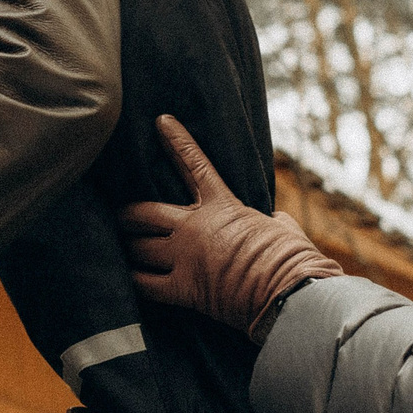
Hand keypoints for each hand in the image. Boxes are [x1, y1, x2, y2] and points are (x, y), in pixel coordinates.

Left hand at [123, 115, 339, 341]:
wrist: (290, 290)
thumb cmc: (293, 258)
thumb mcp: (283, 228)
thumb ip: (270, 221)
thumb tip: (275, 221)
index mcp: (223, 205)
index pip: (194, 164)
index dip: (176, 141)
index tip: (161, 122)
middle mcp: (195, 227)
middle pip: (146, 212)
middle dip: (129, 213)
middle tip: (121, 215)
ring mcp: (185, 256)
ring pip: (139, 246)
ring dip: (128, 247)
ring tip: (119, 247)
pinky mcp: (183, 288)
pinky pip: (144, 283)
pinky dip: (132, 280)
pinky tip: (124, 278)